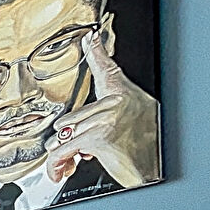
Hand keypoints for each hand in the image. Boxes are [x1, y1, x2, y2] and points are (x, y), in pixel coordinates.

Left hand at [44, 32, 159, 188]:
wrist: (153, 170)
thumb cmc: (146, 150)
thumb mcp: (133, 123)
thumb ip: (106, 118)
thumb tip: (74, 128)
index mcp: (125, 96)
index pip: (107, 69)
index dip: (96, 52)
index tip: (90, 38)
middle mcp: (115, 103)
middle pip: (68, 118)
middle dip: (66, 140)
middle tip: (76, 152)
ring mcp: (105, 119)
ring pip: (61, 135)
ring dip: (61, 154)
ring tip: (72, 162)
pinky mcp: (97, 138)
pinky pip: (62, 150)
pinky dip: (56, 165)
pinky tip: (60, 171)